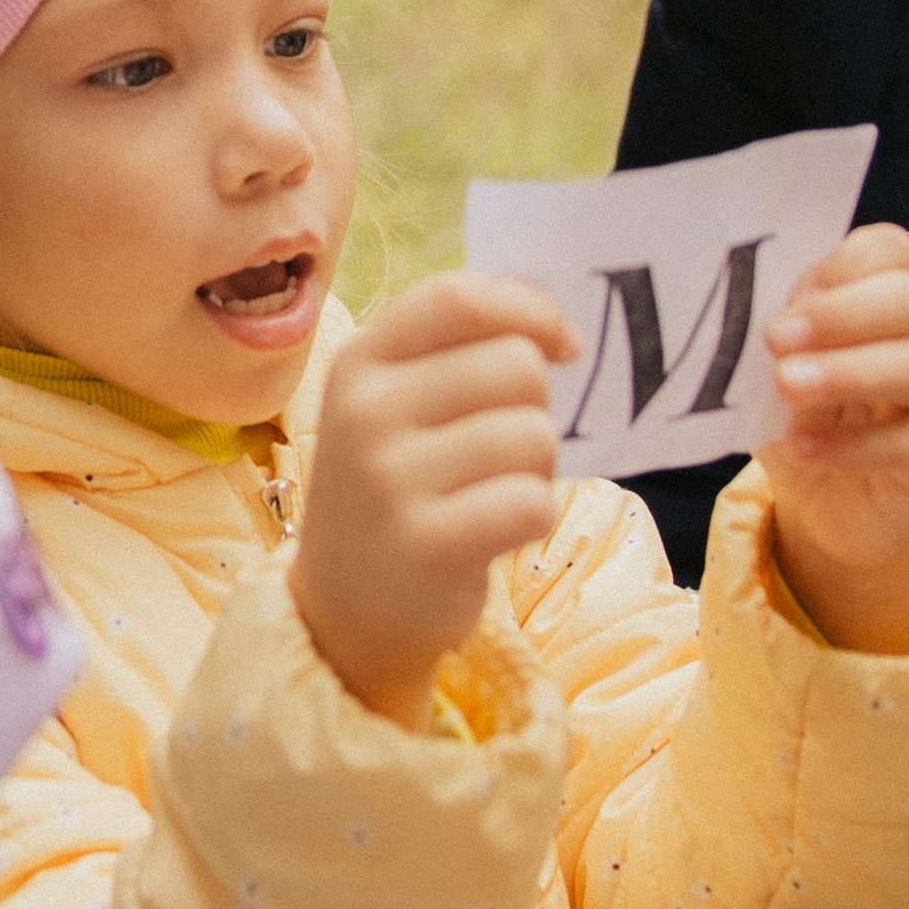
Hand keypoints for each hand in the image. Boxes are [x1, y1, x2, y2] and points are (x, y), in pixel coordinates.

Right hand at [294, 272, 576, 725]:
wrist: (345, 610)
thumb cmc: (395, 488)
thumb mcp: (395, 402)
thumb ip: (459, 345)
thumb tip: (551, 306)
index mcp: (359, 362)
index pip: (459, 298)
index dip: (531, 311)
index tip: (563, 345)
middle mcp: (364, 412)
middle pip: (516, 365)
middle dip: (533, 407)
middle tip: (498, 454)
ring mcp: (389, 479)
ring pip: (534, 434)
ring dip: (535, 468)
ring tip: (488, 495)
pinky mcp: (425, 545)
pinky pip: (532, 501)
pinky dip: (533, 517)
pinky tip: (493, 533)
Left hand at [760, 227, 908, 656]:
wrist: (831, 513)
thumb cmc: (805, 422)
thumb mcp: (776, 374)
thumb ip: (772, 342)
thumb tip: (736, 318)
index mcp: (888, 295)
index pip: (888, 251)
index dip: (839, 266)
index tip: (782, 299)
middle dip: (842, 314)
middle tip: (776, 336)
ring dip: (850, 373)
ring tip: (787, 386)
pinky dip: (855, 445)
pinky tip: (803, 447)